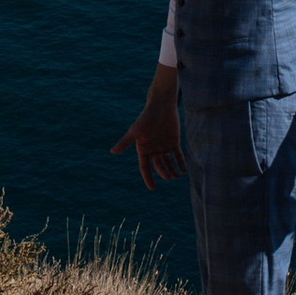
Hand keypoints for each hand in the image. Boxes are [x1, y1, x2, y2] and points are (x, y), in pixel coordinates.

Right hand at [113, 65, 181, 188]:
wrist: (161, 106)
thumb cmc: (146, 117)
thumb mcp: (135, 131)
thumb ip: (125, 142)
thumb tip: (112, 151)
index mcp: (143, 148)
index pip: (145, 167)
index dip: (148, 178)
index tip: (152, 188)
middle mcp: (153, 149)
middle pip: (158, 165)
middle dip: (163, 172)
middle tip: (170, 177)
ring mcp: (164, 145)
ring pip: (168, 162)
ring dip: (172, 170)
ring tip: (176, 176)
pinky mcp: (174, 141)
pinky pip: (177, 155)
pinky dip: (180, 162)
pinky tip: (183, 170)